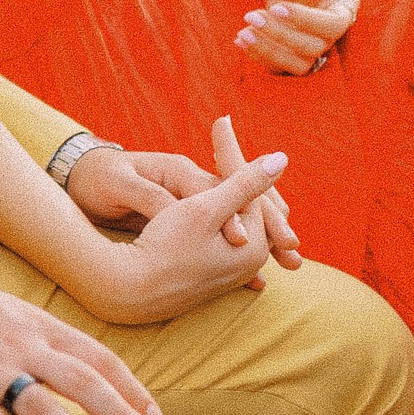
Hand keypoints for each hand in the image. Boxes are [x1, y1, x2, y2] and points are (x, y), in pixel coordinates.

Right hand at [78, 119, 298, 323]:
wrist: (131, 292)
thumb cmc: (165, 247)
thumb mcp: (205, 207)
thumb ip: (244, 182)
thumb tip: (282, 158)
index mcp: (255, 244)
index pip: (252, 190)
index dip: (233, 155)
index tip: (220, 122)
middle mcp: (249, 262)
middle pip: (249, 205)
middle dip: (237, 171)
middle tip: (222, 135)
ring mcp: (231, 273)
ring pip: (236, 219)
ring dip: (227, 191)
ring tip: (218, 159)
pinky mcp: (211, 277)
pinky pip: (223, 235)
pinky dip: (217, 212)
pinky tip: (206, 197)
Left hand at [236, 0, 357, 77]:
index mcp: (344, 1)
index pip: (334, 23)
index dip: (306, 21)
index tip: (277, 7)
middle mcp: (333, 25)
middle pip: (315, 47)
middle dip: (281, 35)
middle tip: (251, 16)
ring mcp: (314, 38)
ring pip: (300, 64)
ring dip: (270, 52)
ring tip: (243, 33)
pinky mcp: (293, 46)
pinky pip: (283, 64)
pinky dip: (261, 56)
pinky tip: (239, 40)